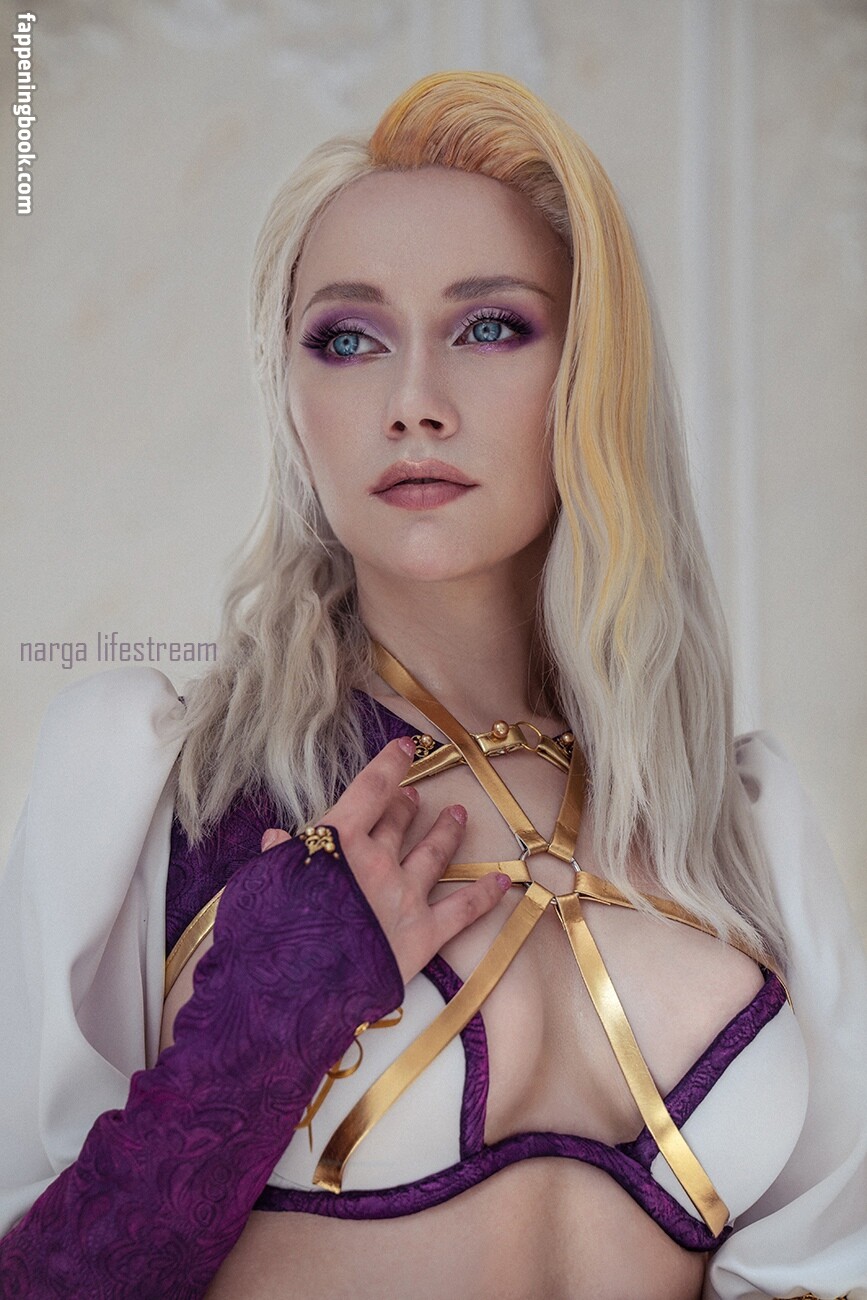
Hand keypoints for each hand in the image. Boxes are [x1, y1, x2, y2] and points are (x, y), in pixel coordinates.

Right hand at [260, 737, 510, 983]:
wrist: (289, 992)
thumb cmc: (269, 934)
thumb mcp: (263, 884)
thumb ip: (276, 858)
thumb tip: (275, 838)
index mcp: (338, 841)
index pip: (371, 788)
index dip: (389, 764)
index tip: (403, 747)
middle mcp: (377, 861)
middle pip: (398, 821)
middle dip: (406, 805)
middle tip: (413, 797)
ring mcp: (404, 897)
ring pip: (434, 853)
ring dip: (447, 832)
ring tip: (457, 814)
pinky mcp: (422, 936)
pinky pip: (462, 910)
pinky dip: (485, 895)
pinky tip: (501, 881)